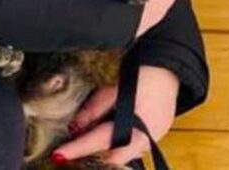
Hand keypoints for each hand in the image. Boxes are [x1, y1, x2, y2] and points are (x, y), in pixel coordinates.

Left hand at [52, 65, 178, 164]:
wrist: (168, 69)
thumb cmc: (140, 76)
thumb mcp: (112, 91)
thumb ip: (94, 111)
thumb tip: (74, 129)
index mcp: (137, 120)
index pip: (101, 140)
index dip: (78, 148)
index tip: (59, 155)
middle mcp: (148, 136)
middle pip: (114, 158)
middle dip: (92, 158)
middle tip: (70, 154)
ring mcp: (154, 139)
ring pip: (124, 156)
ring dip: (105, 154)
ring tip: (85, 148)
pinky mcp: (156, 139)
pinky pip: (133, 150)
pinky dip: (118, 148)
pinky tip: (106, 144)